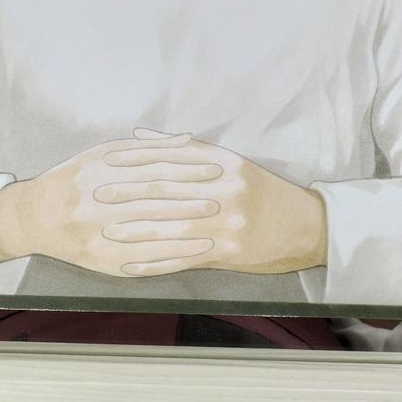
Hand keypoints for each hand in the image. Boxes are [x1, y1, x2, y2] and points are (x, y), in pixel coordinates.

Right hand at [0, 131, 221, 276]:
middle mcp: (101, 202)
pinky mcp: (106, 262)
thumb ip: (145, 147)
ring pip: (154, 231)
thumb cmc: (76, 178)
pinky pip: (146, 260)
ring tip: (219, 225)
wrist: (36, 216)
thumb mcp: (103, 152)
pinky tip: (197, 253)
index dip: (188, 168)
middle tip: (226, 196)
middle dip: (194, 197)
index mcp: (103, 170)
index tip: (216, 166)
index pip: (155, 168)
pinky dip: (174, 256)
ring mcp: (103, 235)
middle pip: (157, 199)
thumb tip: (189, 138)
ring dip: (190, 229)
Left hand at [96, 130, 327, 276]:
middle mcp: (223, 190)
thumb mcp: (231, 162)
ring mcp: (225, 224)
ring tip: (105, 232)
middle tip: (95, 195)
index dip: (136, 160)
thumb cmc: (263, 191)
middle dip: (128, 194)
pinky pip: (184, 259)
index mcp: (221, 164)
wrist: (305, 226)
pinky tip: (131, 266)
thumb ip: (185, 150)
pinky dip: (155, 263)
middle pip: (167, 191)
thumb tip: (140, 134)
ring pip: (171, 227)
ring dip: (135, 231)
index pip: (170, 159)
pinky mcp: (227, 253)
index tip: (106, 161)